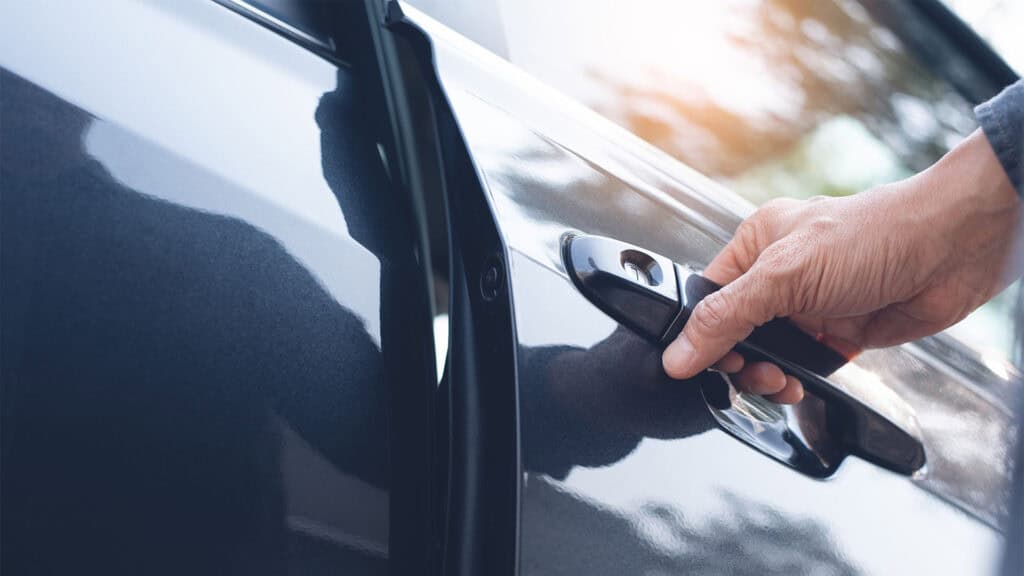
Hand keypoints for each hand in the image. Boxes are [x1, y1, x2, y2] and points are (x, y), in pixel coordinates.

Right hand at [662, 129, 1020, 401]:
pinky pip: (805, 364)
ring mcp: (811, 304)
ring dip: (769, 376)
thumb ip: (726, 317)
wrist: (953, 249)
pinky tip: (803, 385)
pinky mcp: (841, 330)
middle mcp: (781, 273)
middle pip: (736, 331)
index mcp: (757, 244)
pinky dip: (800, 380)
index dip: (702, 335)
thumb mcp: (784, 275)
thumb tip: (679, 354)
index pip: (709, 297)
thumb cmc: (874, 236)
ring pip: (769, 353)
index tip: (703, 366)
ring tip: (782, 383)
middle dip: (739, 361)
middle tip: (755, 375)